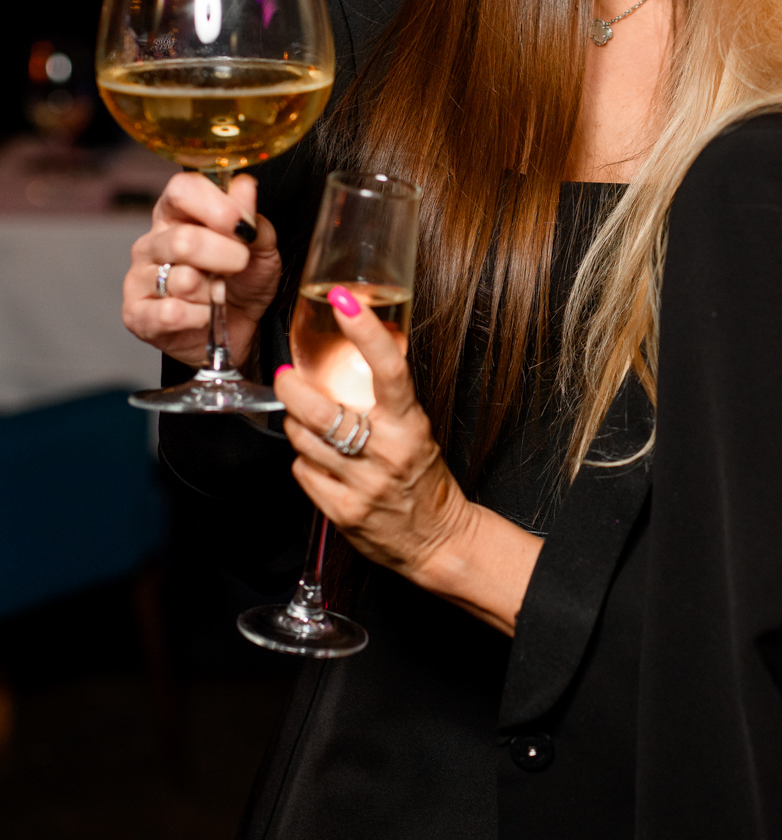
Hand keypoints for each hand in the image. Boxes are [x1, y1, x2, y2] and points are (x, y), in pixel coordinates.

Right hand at [123, 173, 280, 368]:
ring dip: (214, 292)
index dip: (214, 205)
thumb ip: (252, 220)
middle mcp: (152, 242)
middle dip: (225, 256)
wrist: (236, 331)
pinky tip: (205, 316)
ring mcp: (139, 278)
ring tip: (219, 294)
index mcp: (177, 215)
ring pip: (182, 280)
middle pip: (184, 240)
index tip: (241, 225)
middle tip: (240, 265)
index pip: (182, 190)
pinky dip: (200, 317)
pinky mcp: (137, 315)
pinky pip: (171, 314)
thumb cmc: (242, 283)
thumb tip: (244, 186)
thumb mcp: (260, 249)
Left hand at [275, 287, 541, 634]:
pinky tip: (320, 462)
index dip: (365, 331)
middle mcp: (387, 452)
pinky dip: (305, 463)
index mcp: (409, 424)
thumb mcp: (415, 428)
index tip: (344, 300)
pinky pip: (303, 473)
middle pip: (321, 410)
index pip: (389, 368)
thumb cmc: (423, 476)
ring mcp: (363, 484)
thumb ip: (387, 399)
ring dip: (297, 427)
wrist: (437, 539)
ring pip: (304, 440)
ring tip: (306, 423)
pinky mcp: (343, 512)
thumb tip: (358, 347)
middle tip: (286, 377)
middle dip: (292, 389)